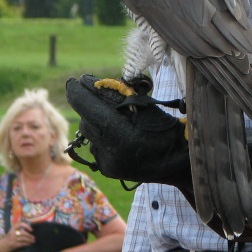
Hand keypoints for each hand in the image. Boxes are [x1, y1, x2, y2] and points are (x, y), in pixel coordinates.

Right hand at [7, 221, 34, 250]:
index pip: (20, 224)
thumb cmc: (8, 239)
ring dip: (29, 240)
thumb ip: (19, 231)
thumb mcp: (12, 232)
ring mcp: (13, 239)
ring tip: (33, 241)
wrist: (1, 246)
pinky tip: (29, 244)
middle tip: (34, 237)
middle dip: (30, 236)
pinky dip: (26, 244)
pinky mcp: (13, 245)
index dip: (27, 226)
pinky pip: (22, 244)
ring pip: (23, 239)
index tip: (31, 230)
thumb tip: (29, 231)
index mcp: (12, 229)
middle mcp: (12, 233)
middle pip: (23, 233)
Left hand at [65, 74, 190, 187]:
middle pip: (86, 120)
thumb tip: (88, 83)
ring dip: (97, 121)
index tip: (72, 81)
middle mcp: (111, 151)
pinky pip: (96, 145)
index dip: (77, 92)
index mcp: (122, 133)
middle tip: (98, 94)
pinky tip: (119, 135)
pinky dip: (103, 136)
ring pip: (89, 134)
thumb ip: (116, 95)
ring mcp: (108, 163)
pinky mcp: (108, 170)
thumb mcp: (144, 105)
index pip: (88, 108)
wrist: (179, 161)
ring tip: (116, 117)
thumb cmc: (166, 127)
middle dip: (90, 106)